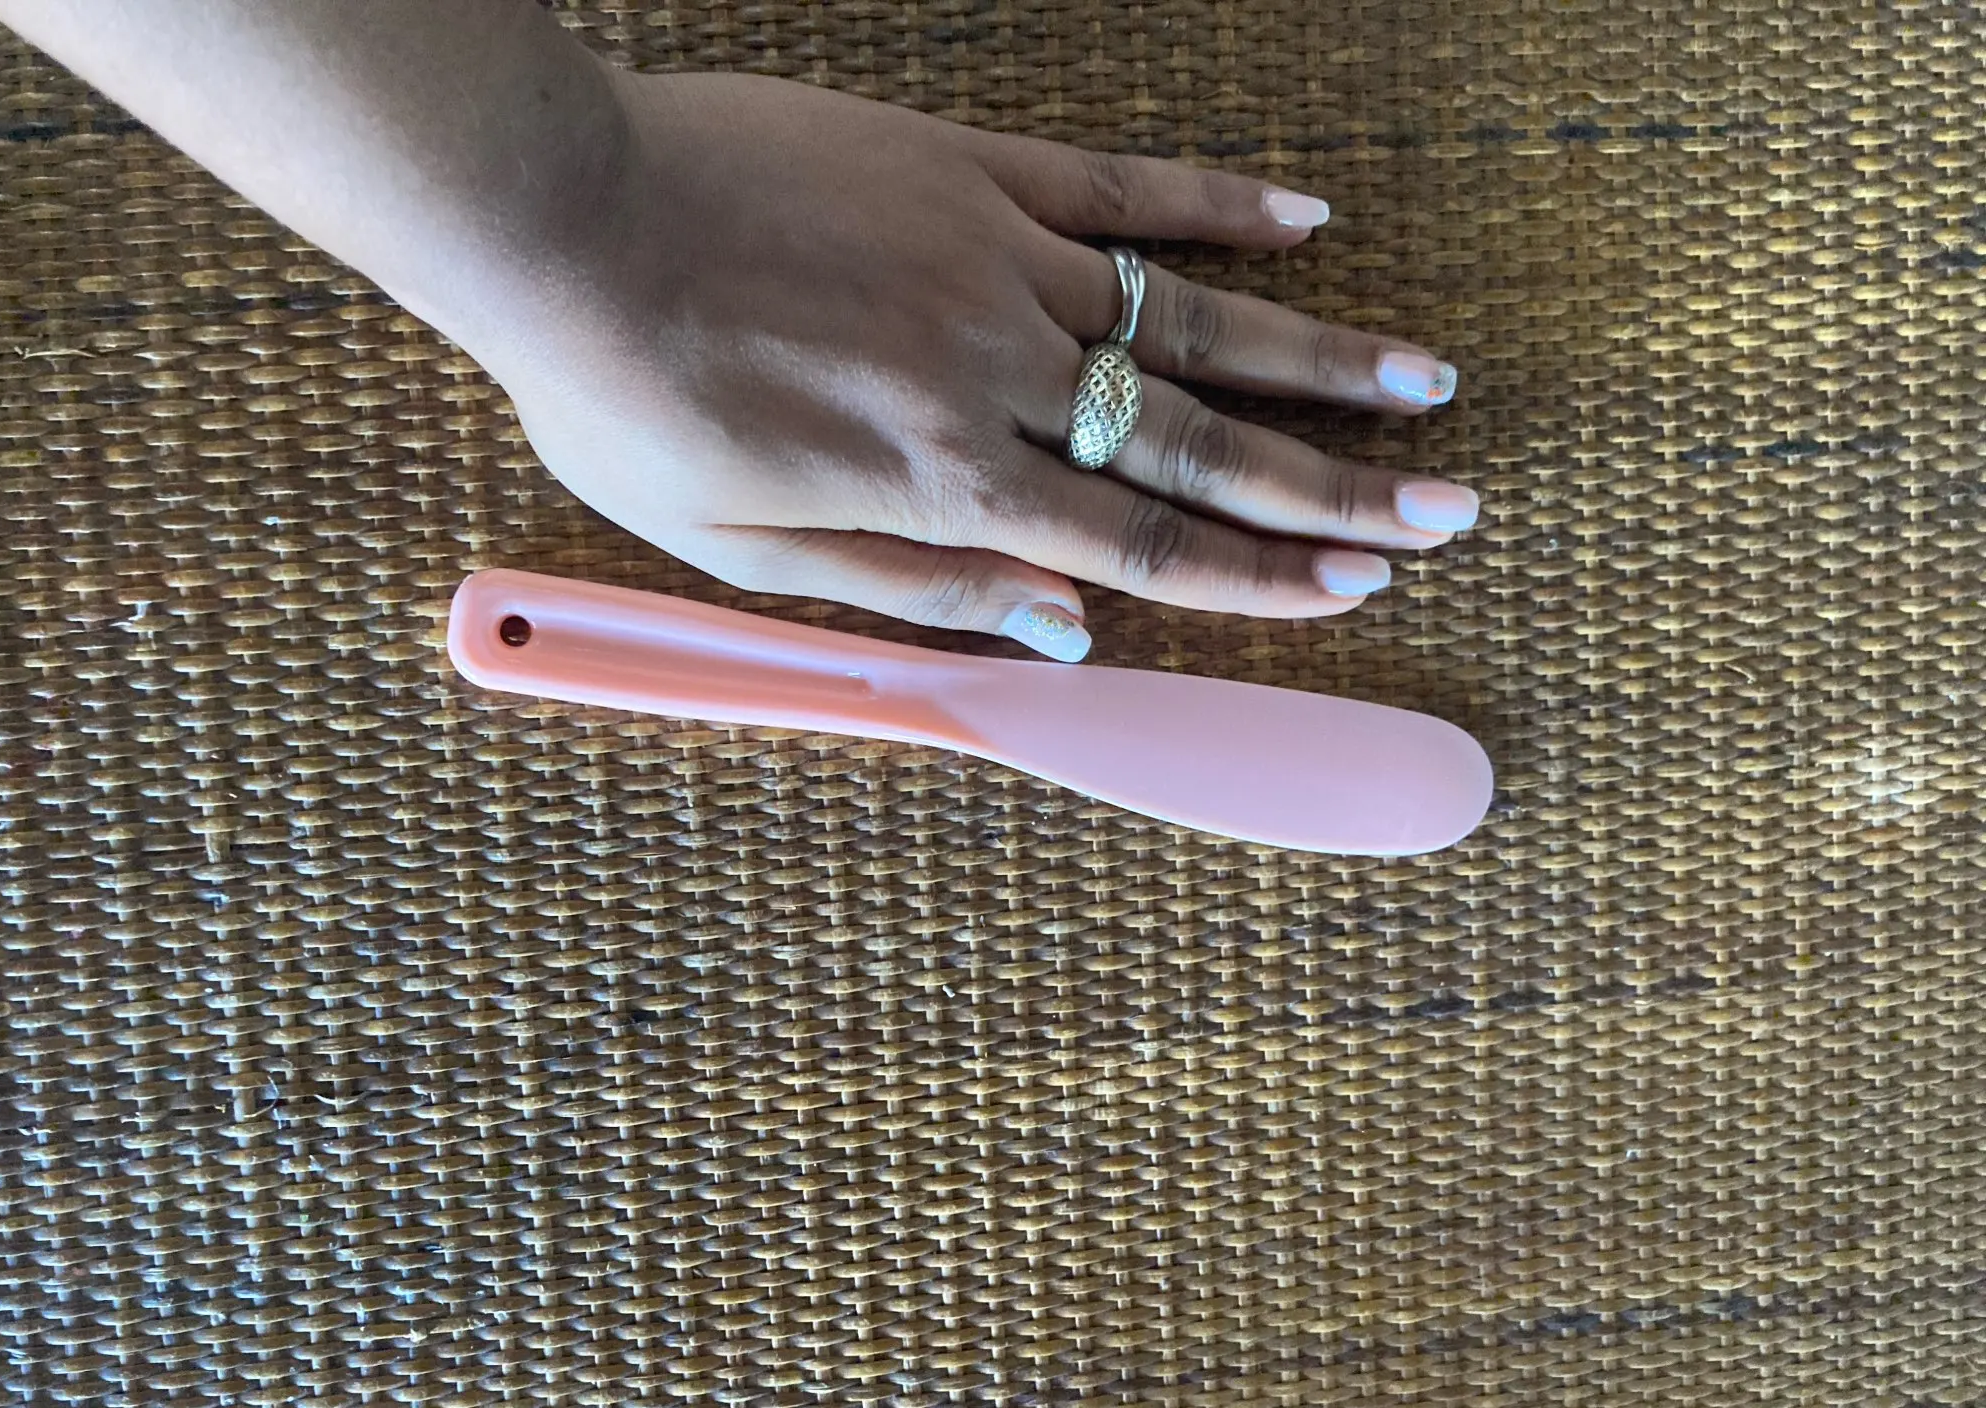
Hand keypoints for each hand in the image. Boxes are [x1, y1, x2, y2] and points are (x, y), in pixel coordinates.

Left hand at [494, 72, 1478, 661]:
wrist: (564, 223)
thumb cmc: (631, 399)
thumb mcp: (741, 549)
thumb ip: (913, 594)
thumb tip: (1060, 632)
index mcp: (946, 482)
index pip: (1142, 547)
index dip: (1260, 576)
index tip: (1355, 588)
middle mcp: (1001, 376)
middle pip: (1201, 447)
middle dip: (1335, 490)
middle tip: (1448, 508)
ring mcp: (998, 261)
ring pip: (1191, 321)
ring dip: (1318, 360)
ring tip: (1425, 386)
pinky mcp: (970, 171)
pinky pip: (1121, 188)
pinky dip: (1218, 205)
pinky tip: (1310, 219)